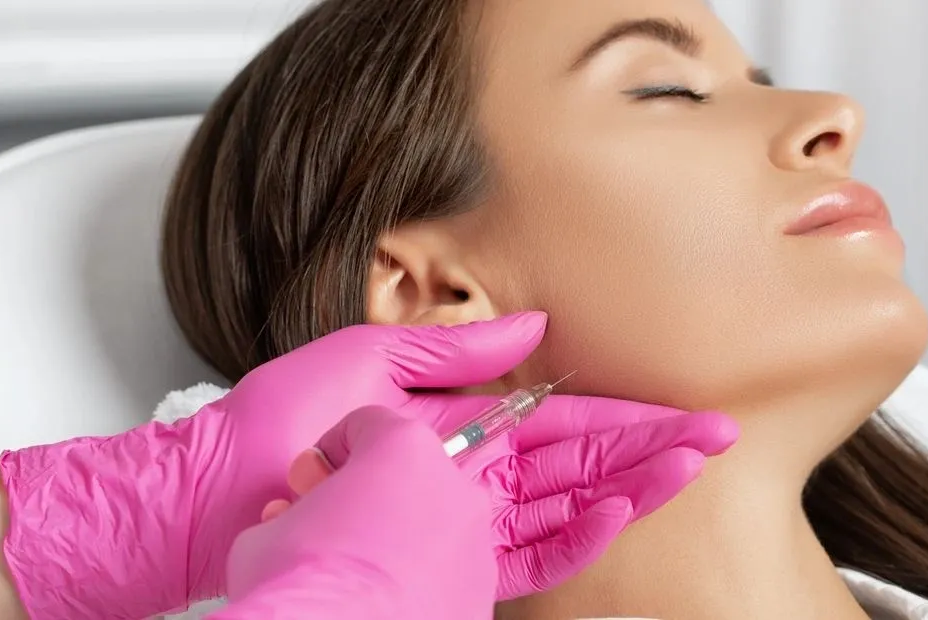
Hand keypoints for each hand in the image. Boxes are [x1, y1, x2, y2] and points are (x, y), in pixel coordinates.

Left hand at [0, 312, 736, 617]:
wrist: (211, 491)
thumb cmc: (273, 424)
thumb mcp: (362, 360)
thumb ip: (450, 352)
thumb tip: (531, 328)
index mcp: (454, 420)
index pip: (557, 418)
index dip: (621, 413)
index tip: (678, 406)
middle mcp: (467, 473)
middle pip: (576, 463)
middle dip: (647, 450)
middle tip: (716, 439)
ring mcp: (459, 520)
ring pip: (564, 507)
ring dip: (629, 490)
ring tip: (688, 470)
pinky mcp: (443, 560)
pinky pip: (524, 553)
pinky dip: (575, 535)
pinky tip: (618, 514)